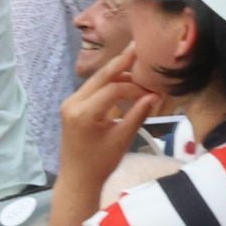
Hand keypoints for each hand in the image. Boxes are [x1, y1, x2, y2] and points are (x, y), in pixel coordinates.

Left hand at [54, 45, 162, 196]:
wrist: (77, 179)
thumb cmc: (100, 164)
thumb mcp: (121, 140)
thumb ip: (137, 115)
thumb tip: (155, 95)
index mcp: (83, 113)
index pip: (112, 89)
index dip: (134, 87)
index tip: (152, 90)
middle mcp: (72, 102)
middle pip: (100, 77)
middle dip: (120, 62)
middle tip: (136, 46)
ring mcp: (69, 102)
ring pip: (95, 81)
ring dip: (115, 73)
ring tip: (134, 60)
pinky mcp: (72, 105)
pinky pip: (91, 89)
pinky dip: (107, 84)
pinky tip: (122, 78)